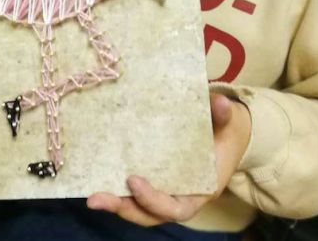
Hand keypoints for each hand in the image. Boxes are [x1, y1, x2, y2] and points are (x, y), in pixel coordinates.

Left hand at [87, 93, 251, 225]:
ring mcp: (162, 190)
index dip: (154, 200)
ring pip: (137, 207)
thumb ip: (223, 115)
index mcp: (199, 189)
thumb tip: (222, 103)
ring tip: (91, 196)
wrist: (222, 132)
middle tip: (96, 199)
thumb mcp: (226, 122)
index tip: (134, 181)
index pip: (177, 209)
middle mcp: (178, 195)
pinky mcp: (150, 179)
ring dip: (114, 203)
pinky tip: (93, 179)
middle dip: (123, 208)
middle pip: (149, 214)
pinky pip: (131, 192)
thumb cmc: (222, 130)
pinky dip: (114, 189)